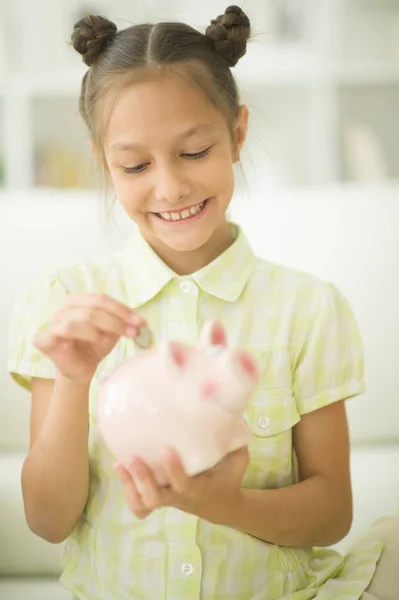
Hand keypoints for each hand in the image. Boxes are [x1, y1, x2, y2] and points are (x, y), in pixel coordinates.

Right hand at [33, 293, 147, 382]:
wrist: (80, 371)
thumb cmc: (94, 347)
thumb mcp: (112, 332)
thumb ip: (121, 323)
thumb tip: (138, 321)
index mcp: (79, 301)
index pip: (101, 299)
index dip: (122, 309)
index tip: (140, 322)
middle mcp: (64, 308)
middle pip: (94, 306)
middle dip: (117, 319)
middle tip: (134, 331)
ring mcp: (53, 322)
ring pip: (81, 318)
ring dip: (103, 327)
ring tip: (112, 340)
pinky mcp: (45, 338)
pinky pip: (64, 330)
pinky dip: (83, 334)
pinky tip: (94, 342)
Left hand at [115, 446, 248, 522]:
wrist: (221, 506)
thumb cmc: (228, 478)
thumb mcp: (238, 461)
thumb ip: (235, 441)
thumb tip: (231, 413)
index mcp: (198, 489)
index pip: (183, 485)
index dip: (174, 469)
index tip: (167, 448)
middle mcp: (179, 497)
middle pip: (154, 498)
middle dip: (142, 479)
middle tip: (131, 457)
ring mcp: (166, 499)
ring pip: (142, 503)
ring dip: (129, 485)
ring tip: (119, 463)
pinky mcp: (157, 497)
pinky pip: (138, 503)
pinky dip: (127, 489)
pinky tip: (119, 466)